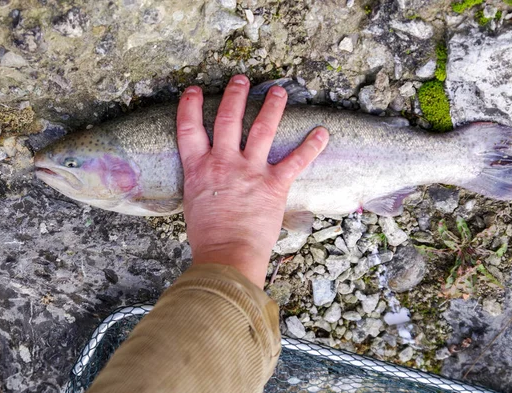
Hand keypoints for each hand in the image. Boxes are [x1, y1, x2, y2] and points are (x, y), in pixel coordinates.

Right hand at [176, 75, 328, 287]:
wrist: (227, 256)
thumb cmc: (209, 238)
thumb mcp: (195, 205)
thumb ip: (203, 186)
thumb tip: (208, 183)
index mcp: (199, 169)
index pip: (189, 129)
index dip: (190, 107)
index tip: (194, 91)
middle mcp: (224, 163)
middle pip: (228, 119)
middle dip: (235, 96)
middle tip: (241, 80)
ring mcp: (251, 171)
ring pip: (262, 129)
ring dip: (271, 107)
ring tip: (278, 91)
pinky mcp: (274, 184)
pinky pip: (296, 160)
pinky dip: (311, 146)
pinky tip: (322, 132)